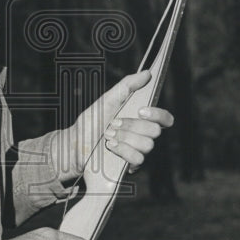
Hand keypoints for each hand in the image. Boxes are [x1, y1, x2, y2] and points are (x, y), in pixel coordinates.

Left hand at [52, 70, 173, 180]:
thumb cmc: (91, 123)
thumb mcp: (107, 100)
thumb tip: (147, 73)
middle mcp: (142, 136)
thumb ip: (126, 86)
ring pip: (147, 145)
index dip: (158, 114)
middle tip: (113, 124)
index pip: (164, 119)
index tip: (141, 110)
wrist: (75, 144)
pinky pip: (138, 158)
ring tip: (109, 136)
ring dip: (124, 137)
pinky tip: (110, 146)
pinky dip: (122, 150)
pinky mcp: (131, 166)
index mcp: (140, 120)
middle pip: (155, 131)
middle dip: (132, 126)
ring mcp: (138, 151)